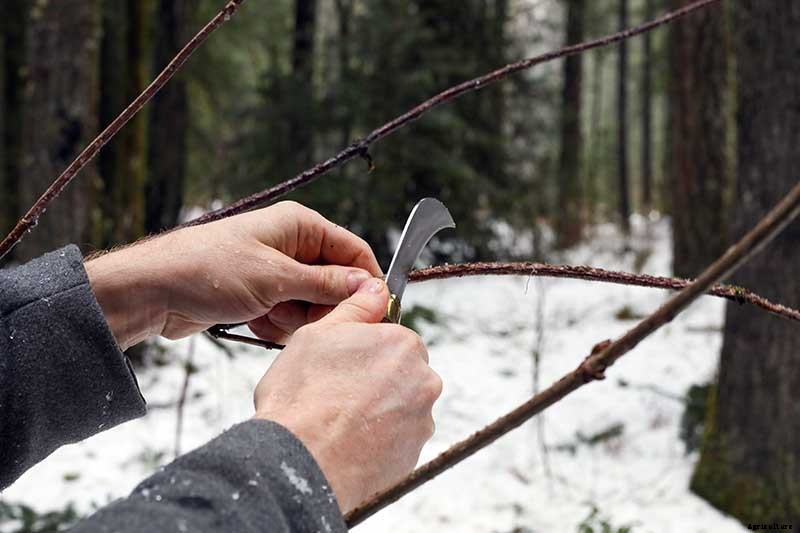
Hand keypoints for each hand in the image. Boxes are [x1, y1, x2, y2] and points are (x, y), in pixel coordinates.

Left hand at [85, 201, 381, 349]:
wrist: (152, 291)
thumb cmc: (209, 271)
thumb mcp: (276, 279)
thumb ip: (327, 284)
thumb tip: (372, 286)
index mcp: (300, 226)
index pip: (353, 250)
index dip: (366, 281)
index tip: (376, 312)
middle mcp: (291, 245)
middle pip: (335, 282)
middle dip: (322, 307)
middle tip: (305, 320)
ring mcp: (275, 272)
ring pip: (312, 305)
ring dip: (295, 319)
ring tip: (266, 316)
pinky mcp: (261, 295)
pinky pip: (288, 316)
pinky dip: (275, 325)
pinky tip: (253, 322)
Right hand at [253, 277, 442, 512]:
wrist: (300, 462)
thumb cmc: (302, 397)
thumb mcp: (319, 334)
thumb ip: (356, 308)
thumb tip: (376, 288)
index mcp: (403, 345)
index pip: (393, 340)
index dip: (363, 352)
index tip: (341, 366)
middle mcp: (423, 381)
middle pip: (402, 374)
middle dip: (375, 381)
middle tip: (337, 393)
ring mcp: (421, 421)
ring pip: (400, 407)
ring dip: (378, 411)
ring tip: (338, 421)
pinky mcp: (413, 456)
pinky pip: (397, 440)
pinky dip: (378, 441)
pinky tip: (348, 442)